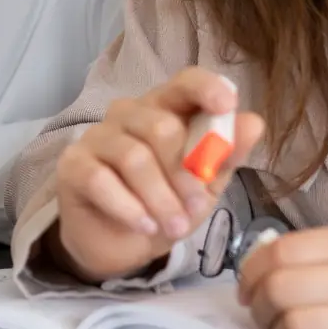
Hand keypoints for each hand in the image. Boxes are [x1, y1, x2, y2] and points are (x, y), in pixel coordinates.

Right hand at [51, 68, 263, 282]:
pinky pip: (101, 180)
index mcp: (164, 110)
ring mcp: (96, 137)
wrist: (119, 245)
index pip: (183, 83)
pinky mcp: (72, 166)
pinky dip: (129, 208)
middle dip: (184, 174)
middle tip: (195, 209)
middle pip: (161, 127)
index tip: (226, 104)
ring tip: (174, 228)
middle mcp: (127, 114)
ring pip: (133, 157)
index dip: (205, 88)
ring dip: (160, 199)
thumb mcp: (204, 186)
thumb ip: (226, 155)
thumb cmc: (164, 204)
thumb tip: (255, 122)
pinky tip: (144, 226)